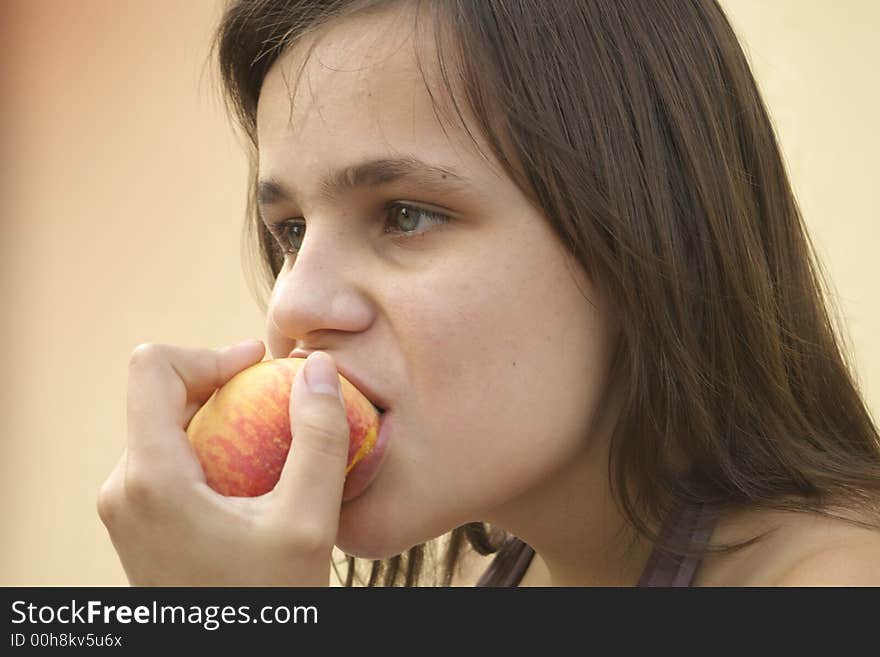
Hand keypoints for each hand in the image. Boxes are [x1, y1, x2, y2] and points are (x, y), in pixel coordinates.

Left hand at [97, 341, 350, 585]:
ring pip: (162, 426)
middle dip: (219, 382)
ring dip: (217, 416)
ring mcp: (124, 508)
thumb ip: (319, 438)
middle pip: (159, 394)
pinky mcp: (136, 523)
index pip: (153, 367)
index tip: (257, 364)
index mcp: (150, 477)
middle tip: (275, 396)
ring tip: (268, 433)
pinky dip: (208, 446)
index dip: (209, 352)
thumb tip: (319, 367)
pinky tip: (251, 471)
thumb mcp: (308, 521)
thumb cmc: (267, 603)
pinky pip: (165, 459)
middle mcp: (122, 487)